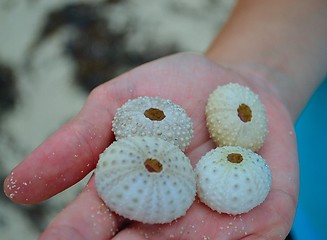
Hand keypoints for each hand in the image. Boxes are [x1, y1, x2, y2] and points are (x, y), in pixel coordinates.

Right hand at [3, 53, 297, 238]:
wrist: (242, 89)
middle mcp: (165, 222)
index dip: (71, 238)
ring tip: (168, 235)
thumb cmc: (177, 92)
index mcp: (126, 197)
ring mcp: (213, 228)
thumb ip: (79, 142)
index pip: (87, 230)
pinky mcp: (261, 225)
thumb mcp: (122, 102)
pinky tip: (219, 235)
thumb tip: (17, 188)